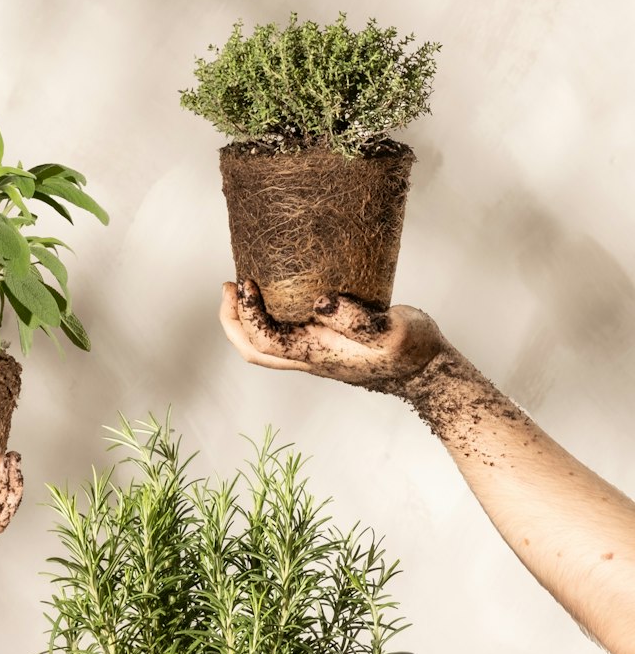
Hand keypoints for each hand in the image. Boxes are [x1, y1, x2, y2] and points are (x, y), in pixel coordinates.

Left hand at [220, 279, 446, 394]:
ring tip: (240, 287)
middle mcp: (308, 358)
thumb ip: (357, 318)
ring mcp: (312, 355)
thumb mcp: (391, 329)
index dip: (249, 313)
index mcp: (318, 354)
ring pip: (262, 347)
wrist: (424, 370)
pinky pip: (279, 336)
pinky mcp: (321, 346)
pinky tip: (272, 293)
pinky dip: (264, 318)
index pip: (266, 340)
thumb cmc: (411, 350)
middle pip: (252, 350)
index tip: (247, 283)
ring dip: (243, 321)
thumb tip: (320, 302)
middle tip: (229, 286)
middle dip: (233, 320)